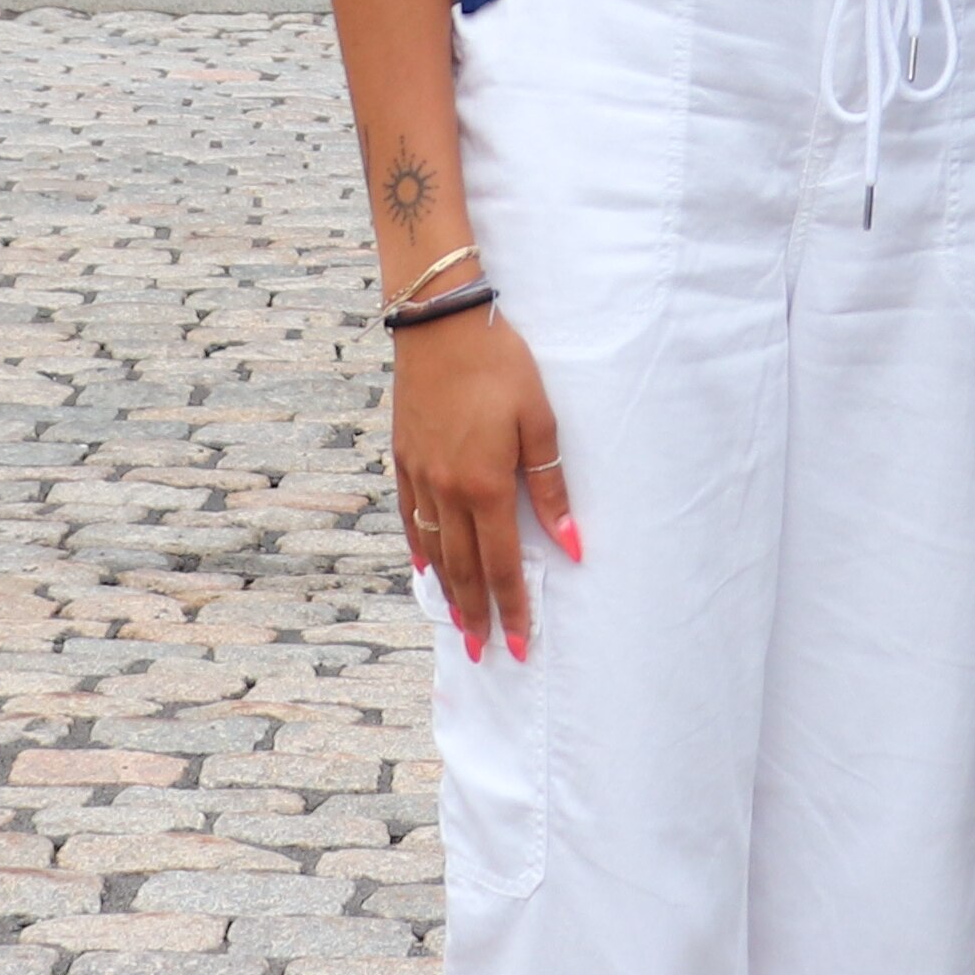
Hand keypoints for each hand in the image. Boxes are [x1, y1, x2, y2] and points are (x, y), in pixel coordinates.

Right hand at [395, 306, 577, 659]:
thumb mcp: (539, 421)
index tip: (520, 645)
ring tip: (458, 621)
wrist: (440, 321)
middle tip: (484, 653)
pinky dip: (420, 546)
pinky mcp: (403, 455)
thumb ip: (552, 488)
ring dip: (448, 590)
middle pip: (464, 568)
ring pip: (434, 549)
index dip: (512, 608)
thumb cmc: (501, 365)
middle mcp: (447, 490)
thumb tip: (571, 545)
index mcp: (485, 486)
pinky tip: (425, 566)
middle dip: (477, 614)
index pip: (503, 564)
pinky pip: (411, 515)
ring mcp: (420, 475)